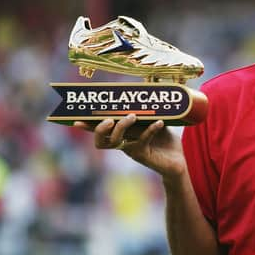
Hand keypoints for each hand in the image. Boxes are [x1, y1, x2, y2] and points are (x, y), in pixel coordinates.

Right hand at [73, 114, 187, 179]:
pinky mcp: (143, 155)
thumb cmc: (165, 141)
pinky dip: (150, 129)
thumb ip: (148, 112)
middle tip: (109, 118)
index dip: (88, 126)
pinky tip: (159, 122)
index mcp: (123, 135)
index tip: (76, 120)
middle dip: (99, 128)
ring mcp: (132, 150)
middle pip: (101, 140)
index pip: (102, 130)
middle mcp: (124, 143)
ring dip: (122, 126)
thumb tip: (145, 93)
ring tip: (133, 115)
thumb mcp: (155, 122)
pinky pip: (142, 140)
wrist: (178, 161)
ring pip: (117, 141)